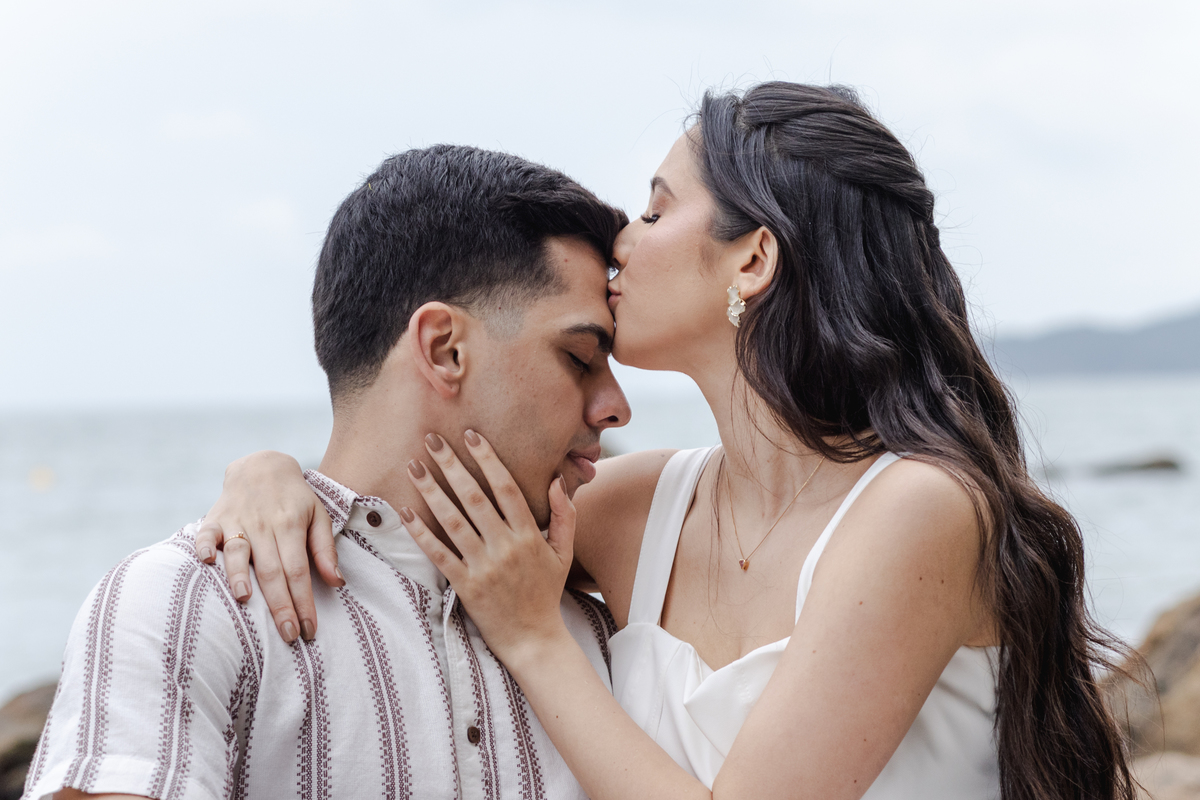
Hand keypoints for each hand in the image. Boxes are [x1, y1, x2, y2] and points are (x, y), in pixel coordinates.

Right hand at [194, 450, 342, 642]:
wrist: (262, 466)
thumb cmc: (294, 499)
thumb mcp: (318, 516)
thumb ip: (325, 550)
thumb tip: (337, 583)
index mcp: (291, 525)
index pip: (299, 570)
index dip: (304, 602)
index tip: (309, 630)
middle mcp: (264, 524)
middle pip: (271, 569)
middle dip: (280, 604)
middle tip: (288, 635)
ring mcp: (237, 520)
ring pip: (237, 551)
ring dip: (239, 575)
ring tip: (246, 600)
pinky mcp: (214, 517)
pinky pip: (205, 533)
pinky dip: (203, 546)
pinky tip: (205, 562)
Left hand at [404, 430, 574, 662]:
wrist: (534, 640)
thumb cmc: (546, 592)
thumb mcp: (564, 553)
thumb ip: (563, 515)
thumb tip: (555, 480)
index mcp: (528, 535)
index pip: (507, 488)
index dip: (488, 459)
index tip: (471, 435)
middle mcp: (505, 547)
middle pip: (475, 497)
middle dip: (452, 465)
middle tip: (432, 439)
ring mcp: (484, 567)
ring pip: (453, 521)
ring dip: (431, 492)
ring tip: (414, 466)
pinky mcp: (465, 586)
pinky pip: (439, 554)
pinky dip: (421, 533)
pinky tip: (406, 512)